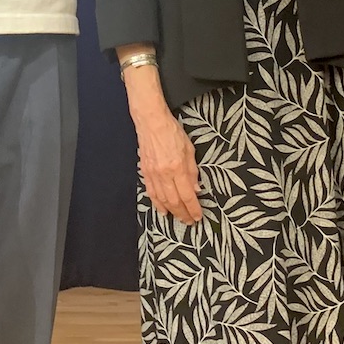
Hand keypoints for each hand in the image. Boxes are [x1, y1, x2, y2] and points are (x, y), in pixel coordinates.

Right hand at [133, 108, 202, 224]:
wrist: (151, 122)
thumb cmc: (172, 131)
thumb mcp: (189, 149)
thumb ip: (192, 171)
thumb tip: (196, 189)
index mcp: (177, 167)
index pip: (187, 195)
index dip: (193, 209)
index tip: (198, 216)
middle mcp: (164, 174)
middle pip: (174, 201)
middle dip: (183, 214)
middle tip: (189, 221)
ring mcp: (153, 174)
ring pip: (162, 200)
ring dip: (171, 212)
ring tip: (178, 218)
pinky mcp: (145, 172)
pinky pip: (151, 193)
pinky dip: (157, 204)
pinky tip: (162, 209)